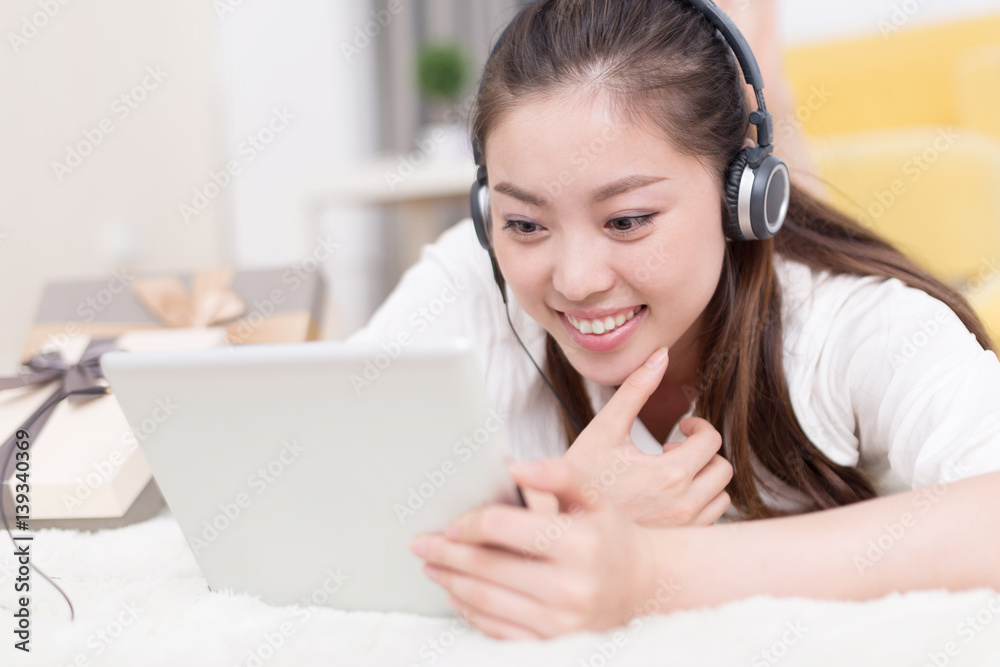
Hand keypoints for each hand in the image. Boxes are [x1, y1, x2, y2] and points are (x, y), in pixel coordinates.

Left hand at [409, 457, 659, 639]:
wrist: (643, 587)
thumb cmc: (609, 535)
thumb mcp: (593, 498)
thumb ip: (558, 475)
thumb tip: (515, 467)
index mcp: (580, 543)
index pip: (502, 528)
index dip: (469, 523)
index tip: (450, 523)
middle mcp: (572, 586)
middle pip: (486, 566)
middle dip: (446, 554)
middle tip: (420, 545)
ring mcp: (561, 622)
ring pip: (485, 599)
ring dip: (450, 581)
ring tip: (432, 566)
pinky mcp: (553, 644)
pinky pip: (496, 629)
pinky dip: (469, 609)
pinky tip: (457, 593)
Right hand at [562, 347, 732, 526]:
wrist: (564, 527)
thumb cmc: (580, 478)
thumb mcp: (604, 429)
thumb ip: (635, 390)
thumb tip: (660, 356)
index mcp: (670, 475)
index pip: (711, 440)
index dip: (697, 426)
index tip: (680, 428)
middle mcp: (684, 505)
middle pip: (722, 468)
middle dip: (701, 452)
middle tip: (671, 449)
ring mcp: (683, 528)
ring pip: (721, 496)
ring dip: (703, 478)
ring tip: (669, 474)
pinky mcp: (678, 544)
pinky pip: (710, 521)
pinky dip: (698, 503)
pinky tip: (667, 497)